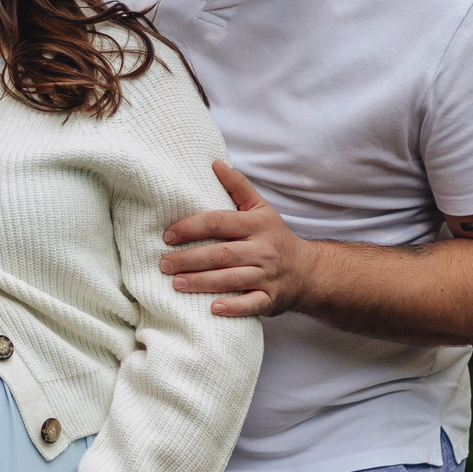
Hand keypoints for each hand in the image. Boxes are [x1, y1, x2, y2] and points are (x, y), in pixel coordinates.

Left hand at [159, 160, 305, 317]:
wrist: (308, 271)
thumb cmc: (275, 237)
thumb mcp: (261, 208)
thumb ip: (238, 186)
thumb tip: (214, 163)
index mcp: (257, 225)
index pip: (219, 223)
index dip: (191, 228)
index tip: (168, 235)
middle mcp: (263, 250)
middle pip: (221, 254)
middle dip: (190, 259)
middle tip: (164, 264)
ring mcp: (268, 276)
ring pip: (231, 279)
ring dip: (202, 282)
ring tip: (175, 283)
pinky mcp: (271, 299)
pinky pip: (251, 304)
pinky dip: (233, 307)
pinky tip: (213, 308)